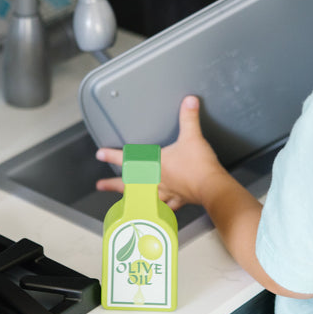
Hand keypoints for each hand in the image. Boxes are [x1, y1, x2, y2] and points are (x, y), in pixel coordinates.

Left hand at [95, 95, 226, 209]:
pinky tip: (159, 211)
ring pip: (144, 198)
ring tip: (124, 203)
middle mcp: (157, 181)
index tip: (100, 155)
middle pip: (130, 184)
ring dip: (132, 200)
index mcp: (155, 165)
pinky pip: (166, 207)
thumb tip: (189, 102)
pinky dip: (160, 209)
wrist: (212, 187)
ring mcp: (167, 192)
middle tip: (101, 186)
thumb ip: (189, 118)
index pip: (128, 159)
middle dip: (113, 184)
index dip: (112, 155)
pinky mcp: (179, 199)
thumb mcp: (192, 136)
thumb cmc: (199, 166)